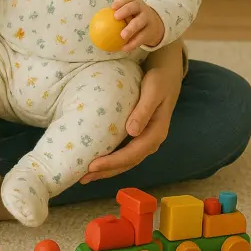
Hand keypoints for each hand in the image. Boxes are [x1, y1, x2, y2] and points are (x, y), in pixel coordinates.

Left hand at [80, 43, 182, 182]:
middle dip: (106, 171)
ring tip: (86, 175)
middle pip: (128, 162)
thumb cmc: (160, 79)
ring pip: (126, 160)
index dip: (113, 162)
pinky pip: (125, 151)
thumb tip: (132, 132)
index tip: (93, 166)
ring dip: (107, 169)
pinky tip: (98, 161)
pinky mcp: (139, 134)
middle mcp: (152, 140)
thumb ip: (143, 110)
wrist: (168, 73)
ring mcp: (146, 139)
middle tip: (82, 177)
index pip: (133, 154)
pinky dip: (111, 159)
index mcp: (156, 132)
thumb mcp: (153, 90)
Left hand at [112, 0, 164, 52]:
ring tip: (122, 36)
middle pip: (134, 7)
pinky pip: (141, 38)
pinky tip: (124, 48)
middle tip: (116, 17)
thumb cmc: (135, 18)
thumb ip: (117, 15)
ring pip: (140, 23)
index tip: (112, 7)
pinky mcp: (150, 32)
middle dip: (125, 10)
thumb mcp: (130, 13)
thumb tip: (95, 22)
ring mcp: (148, 20)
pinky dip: (133, 43)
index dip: (120, 2)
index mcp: (135, 3)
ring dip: (131, 29)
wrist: (156, 25)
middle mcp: (142, 9)